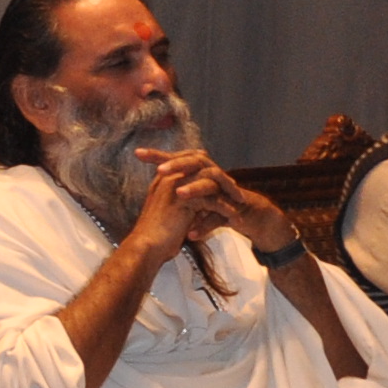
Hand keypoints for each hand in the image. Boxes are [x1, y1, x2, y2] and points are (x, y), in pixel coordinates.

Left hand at [133, 147, 288, 258]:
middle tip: (160, 170)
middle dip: (178, 165)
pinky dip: (206, 225)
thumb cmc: (217, 202)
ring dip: (195, 189)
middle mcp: (213, 178)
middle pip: (197, 163)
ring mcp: (224, 193)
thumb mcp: (196, 193)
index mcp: (201, 172)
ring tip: (179, 194)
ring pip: (211, 186)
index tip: (138, 153)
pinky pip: (220, 217)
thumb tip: (155, 177)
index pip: (179, 158)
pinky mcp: (233, 212)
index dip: (160, 155)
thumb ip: (179, 184)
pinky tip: (191, 234)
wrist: (249, 216)